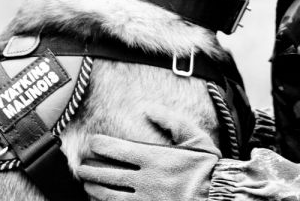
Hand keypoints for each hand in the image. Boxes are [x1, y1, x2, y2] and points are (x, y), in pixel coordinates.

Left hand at [78, 108, 220, 200]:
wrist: (219, 196)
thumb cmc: (206, 167)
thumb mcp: (195, 137)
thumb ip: (171, 121)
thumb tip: (148, 108)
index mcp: (154, 158)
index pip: (117, 150)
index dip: (100, 145)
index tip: (92, 143)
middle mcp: (146, 180)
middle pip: (108, 175)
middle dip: (90, 170)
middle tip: (80, 168)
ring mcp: (145, 200)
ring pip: (109, 196)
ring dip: (94, 190)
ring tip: (87, 185)